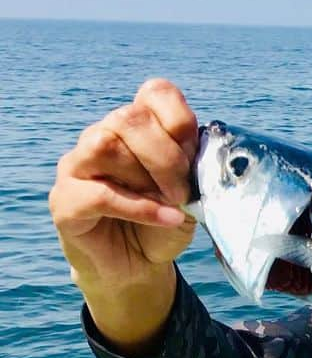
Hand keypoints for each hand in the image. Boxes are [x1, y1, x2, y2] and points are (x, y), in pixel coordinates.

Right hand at [50, 79, 198, 350]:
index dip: (178, 118)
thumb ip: (194, 166)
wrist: (139, 265)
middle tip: (185, 189)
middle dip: (167, 156)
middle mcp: (102, 136)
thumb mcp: (192, 190)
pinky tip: (165, 219)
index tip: (193, 151)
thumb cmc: (165, 220)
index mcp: (137, 126)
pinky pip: (98, 193)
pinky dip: (139, 207)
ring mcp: (77, 166)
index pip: (154, 92)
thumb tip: (201, 155)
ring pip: (105, 146)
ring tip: (172, 202)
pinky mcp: (65, 200)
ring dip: (147, 177)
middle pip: (128, 119)